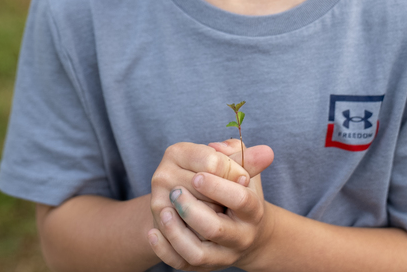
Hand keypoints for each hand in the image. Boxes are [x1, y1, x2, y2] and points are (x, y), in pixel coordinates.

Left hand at [148, 141, 274, 269]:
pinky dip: (164, 250)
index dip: (218, 187)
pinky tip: (153, 231)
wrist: (244, 231)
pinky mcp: (202, 266)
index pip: (241, 200)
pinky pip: (180, 264)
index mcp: (253, 210)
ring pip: (196, 252)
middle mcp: (240, 236)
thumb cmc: (239, 193)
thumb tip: (219, 146)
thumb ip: (236, 154)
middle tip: (176, 191)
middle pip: (215, 228)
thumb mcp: (245, 171)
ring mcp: (221, 255)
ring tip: (163, 210)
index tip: (198, 175)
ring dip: (176, 232)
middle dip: (192, 209)